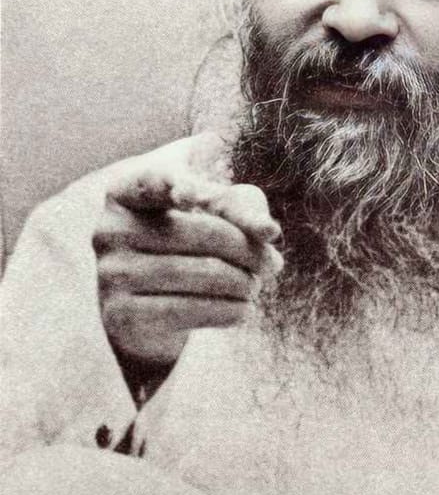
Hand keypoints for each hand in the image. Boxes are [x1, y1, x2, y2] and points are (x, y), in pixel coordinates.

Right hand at [93, 141, 282, 366]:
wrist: (151, 312)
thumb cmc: (188, 247)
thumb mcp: (212, 213)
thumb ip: (239, 207)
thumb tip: (267, 231)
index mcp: (126, 192)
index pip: (157, 180)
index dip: (181, 186)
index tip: (197, 198)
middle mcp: (109, 229)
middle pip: (196, 231)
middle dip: (246, 249)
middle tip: (273, 264)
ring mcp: (111, 273)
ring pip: (198, 273)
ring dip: (243, 283)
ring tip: (257, 286)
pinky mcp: (121, 314)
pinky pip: (188, 310)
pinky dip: (228, 310)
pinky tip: (244, 310)